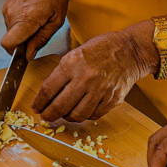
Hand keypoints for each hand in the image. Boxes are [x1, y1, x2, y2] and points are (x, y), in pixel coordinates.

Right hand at [0, 0, 67, 57]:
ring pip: (12, 31)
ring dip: (24, 30)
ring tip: (40, 18)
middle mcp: (12, 14)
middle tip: (41, 29)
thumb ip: (42, 39)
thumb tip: (29, 54)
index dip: (16, 53)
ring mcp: (8, 8)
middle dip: (24, 41)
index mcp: (25, 19)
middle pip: (11, 39)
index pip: (8, 44)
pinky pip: (12, 21)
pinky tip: (34, 12)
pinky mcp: (8, 4)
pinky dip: (22, 22)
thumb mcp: (57, 19)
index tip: (26, 51)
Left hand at [31, 28, 153, 122]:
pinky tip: (82, 110)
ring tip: (64, 113)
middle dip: (49, 114)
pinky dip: (85, 116)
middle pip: (60, 106)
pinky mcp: (112, 99)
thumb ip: (62, 72)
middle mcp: (86, 78)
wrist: (130, 50)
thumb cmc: (102, 49)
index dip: (39, 102)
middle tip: (46, 116)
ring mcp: (101, 90)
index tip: (36, 107)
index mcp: (73, 63)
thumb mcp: (76, 52)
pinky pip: (94, 115)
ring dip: (67, 117)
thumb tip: (48, 93)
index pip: (48, 89)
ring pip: (77, 115)